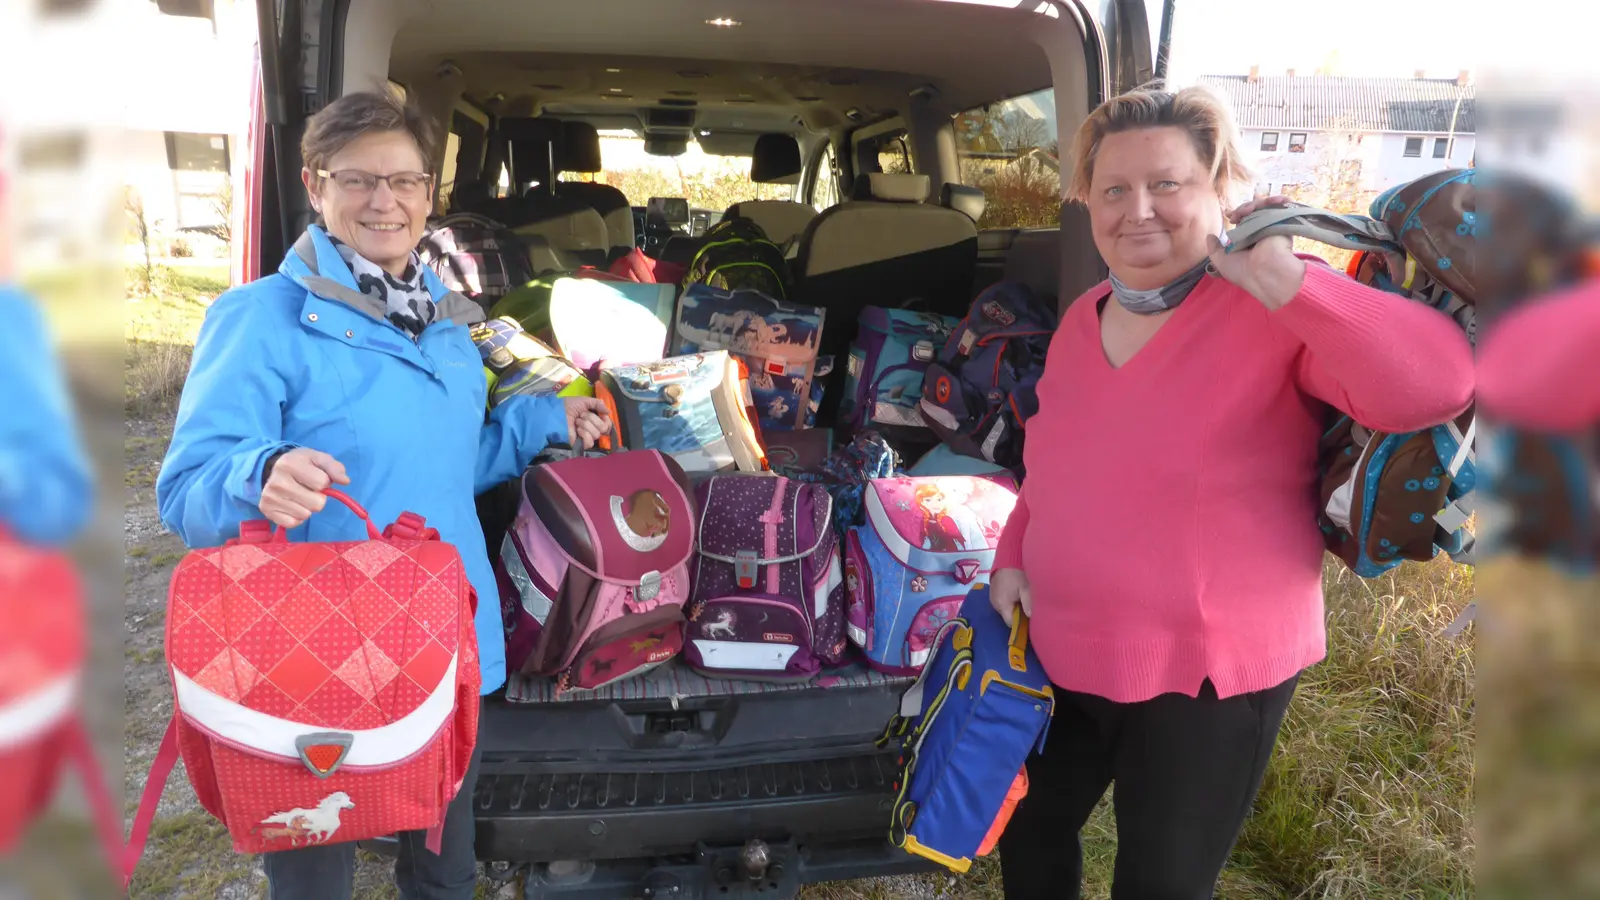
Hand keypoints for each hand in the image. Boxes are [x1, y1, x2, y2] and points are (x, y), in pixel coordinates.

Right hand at [259, 448, 348, 528]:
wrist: (275, 468)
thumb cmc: (302, 464)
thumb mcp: (319, 459)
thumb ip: (334, 468)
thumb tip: (345, 481)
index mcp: (289, 464)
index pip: (322, 483)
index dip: (325, 482)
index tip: (316, 477)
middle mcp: (276, 481)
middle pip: (316, 503)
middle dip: (318, 498)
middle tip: (308, 489)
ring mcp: (269, 497)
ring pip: (305, 515)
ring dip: (307, 508)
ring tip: (299, 496)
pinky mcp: (266, 511)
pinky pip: (293, 523)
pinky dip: (296, 517)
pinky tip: (291, 505)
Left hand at [564, 397, 611, 449]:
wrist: (556, 412)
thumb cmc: (569, 406)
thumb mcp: (585, 401)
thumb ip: (598, 404)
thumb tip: (608, 411)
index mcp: (595, 419)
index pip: (608, 425)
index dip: (606, 420)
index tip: (602, 415)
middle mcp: (592, 428)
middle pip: (604, 428)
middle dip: (592, 419)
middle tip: (581, 415)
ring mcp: (586, 437)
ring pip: (596, 434)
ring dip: (586, 425)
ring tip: (576, 421)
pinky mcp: (580, 443)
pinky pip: (590, 442)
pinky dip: (584, 434)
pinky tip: (577, 430)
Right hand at [989, 567, 1032, 628]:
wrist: (1007, 556)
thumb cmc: (1017, 573)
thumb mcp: (1025, 588)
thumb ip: (1028, 603)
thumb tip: (1031, 618)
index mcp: (1002, 604)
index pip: (1011, 623)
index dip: (1021, 623)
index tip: (1031, 619)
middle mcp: (995, 604)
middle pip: (1008, 617)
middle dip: (1019, 615)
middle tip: (1029, 607)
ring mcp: (993, 598)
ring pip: (1006, 609)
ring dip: (1015, 607)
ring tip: (1024, 599)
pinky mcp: (994, 592)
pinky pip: (1003, 602)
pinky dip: (1010, 601)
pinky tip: (1017, 594)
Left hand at [1206, 195, 1307, 309]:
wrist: (1264, 274)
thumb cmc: (1242, 271)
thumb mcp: (1221, 260)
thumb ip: (1214, 248)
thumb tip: (1209, 236)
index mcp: (1249, 240)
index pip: (1243, 220)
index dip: (1237, 214)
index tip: (1229, 215)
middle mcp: (1262, 232)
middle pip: (1253, 210)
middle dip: (1242, 209)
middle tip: (1236, 216)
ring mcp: (1274, 227)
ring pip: (1265, 206)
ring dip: (1255, 204)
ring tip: (1248, 210)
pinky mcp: (1285, 223)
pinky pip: (1284, 206)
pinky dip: (1278, 200)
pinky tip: (1270, 202)